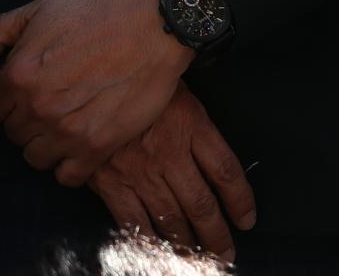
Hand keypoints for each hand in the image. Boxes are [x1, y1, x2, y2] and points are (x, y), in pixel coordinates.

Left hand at [0, 0, 193, 185]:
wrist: (156, 26)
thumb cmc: (101, 14)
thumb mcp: (43, 8)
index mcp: (18, 76)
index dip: (14, 99)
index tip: (36, 91)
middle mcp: (37, 108)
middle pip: (15, 134)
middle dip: (31, 121)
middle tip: (57, 105)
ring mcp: (66, 130)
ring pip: (35, 158)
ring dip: (48, 145)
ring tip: (69, 126)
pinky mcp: (97, 146)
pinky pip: (67, 176)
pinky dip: (70, 166)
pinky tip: (81, 147)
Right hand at [89, 83, 254, 261]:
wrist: (91, 82)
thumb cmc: (140, 83)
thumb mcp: (179, 92)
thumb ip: (197, 126)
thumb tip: (215, 159)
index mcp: (192, 127)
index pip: (226, 171)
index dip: (240, 200)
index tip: (247, 219)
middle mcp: (170, 153)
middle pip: (201, 203)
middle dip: (216, 233)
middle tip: (226, 252)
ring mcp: (139, 170)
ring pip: (171, 217)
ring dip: (187, 243)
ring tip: (199, 257)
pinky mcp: (109, 182)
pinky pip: (133, 220)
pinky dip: (148, 239)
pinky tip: (158, 250)